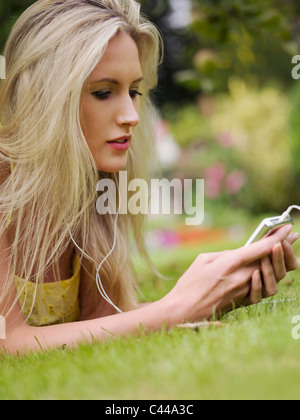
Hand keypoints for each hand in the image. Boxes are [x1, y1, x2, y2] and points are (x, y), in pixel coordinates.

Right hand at [167, 225, 295, 322]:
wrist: (185, 311)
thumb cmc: (190, 284)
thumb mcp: (203, 260)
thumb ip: (226, 254)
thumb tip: (240, 254)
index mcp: (231, 262)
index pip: (262, 247)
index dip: (278, 235)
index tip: (287, 227)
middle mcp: (242, 276)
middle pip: (271, 259)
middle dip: (284, 246)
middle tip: (292, 237)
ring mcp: (245, 291)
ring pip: (272, 276)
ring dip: (277, 263)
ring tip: (279, 253)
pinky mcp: (244, 302)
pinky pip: (263, 291)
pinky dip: (267, 280)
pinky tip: (263, 273)